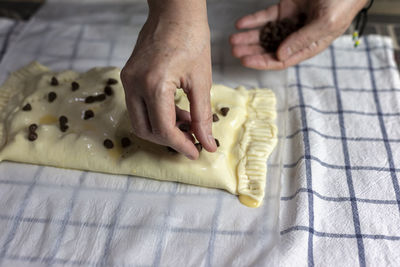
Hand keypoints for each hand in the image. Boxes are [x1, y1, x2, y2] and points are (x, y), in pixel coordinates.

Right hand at [121, 0, 216, 159]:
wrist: (175, 11)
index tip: (196, 152)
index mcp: (154, 85)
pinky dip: (157, 114)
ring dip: (163, 128)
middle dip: (169, 140)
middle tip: (191, 140)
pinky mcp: (128, 75)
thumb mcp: (202, 81)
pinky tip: (177, 111)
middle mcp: (135, 84)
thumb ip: (203, 116)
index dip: (181, 145)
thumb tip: (207, 144)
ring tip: (188, 123)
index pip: (163, 129)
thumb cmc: (191, 38)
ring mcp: (128, 79)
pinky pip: (139, 105)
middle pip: (145, 130)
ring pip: (140, 120)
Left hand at [230, 0, 367, 69]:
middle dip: (251, 50)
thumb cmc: (342, 3)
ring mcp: (290, 22)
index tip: (245, 60)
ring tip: (233, 39)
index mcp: (309, 46)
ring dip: (248, 37)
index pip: (282, 60)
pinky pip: (266, 16)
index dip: (262, 62)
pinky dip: (253, 20)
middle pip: (269, 48)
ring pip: (265, 33)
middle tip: (234, 50)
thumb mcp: (325, 24)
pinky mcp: (286, 8)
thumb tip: (279, 56)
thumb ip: (302, 40)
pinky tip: (241, 23)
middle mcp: (297, 37)